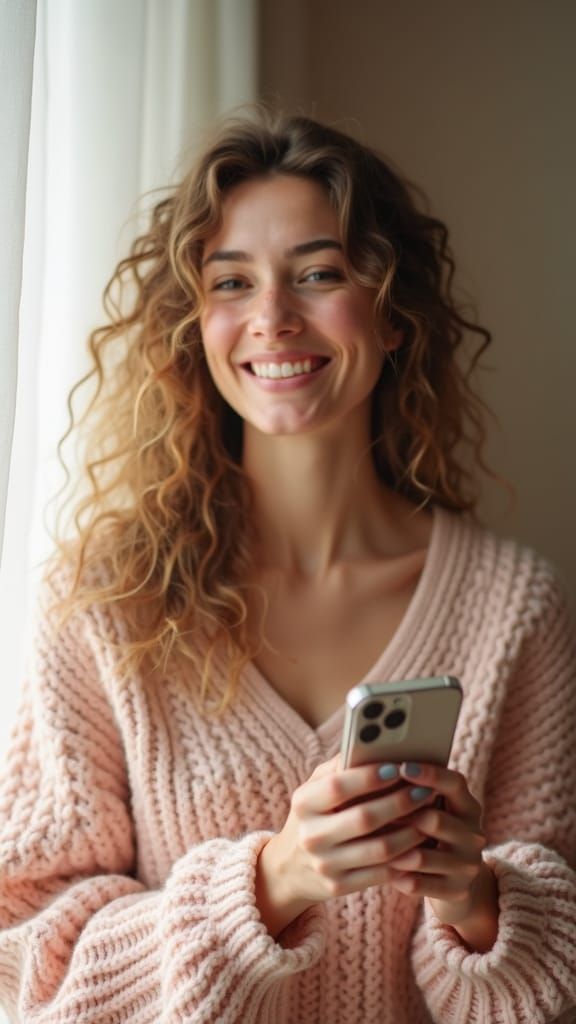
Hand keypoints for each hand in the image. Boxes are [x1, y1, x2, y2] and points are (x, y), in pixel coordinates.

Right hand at [255, 754, 436, 936]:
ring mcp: (325, 865)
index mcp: (303, 803)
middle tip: (425, 790)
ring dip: (411, 831)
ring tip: (429, 815)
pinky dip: (405, 856)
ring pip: (380, 849)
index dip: (370, 777)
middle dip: (400, 802)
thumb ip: (341, 767)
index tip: (398, 767)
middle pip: (364, 818)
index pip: (338, 787)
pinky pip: (381, 873)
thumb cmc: (313, 815)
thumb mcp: (315, 788)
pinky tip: (420, 842)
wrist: (290, 868)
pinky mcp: (339, 886)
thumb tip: (377, 744)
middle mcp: (311, 835)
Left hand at [384, 762, 497, 950]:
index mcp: (468, 807)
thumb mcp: (430, 811)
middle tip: (369, 811)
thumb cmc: (429, 835)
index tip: (402, 766)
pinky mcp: (456, 891)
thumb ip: (412, 791)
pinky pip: (417, 883)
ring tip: (369, 843)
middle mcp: (474, 834)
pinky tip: (381, 869)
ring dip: (393, 849)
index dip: (430, 774)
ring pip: (422, 855)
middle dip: (400, 816)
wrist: (454, 883)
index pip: (455, 783)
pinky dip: (396, 876)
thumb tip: (374, 766)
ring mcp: (467, 865)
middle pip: (435, 819)